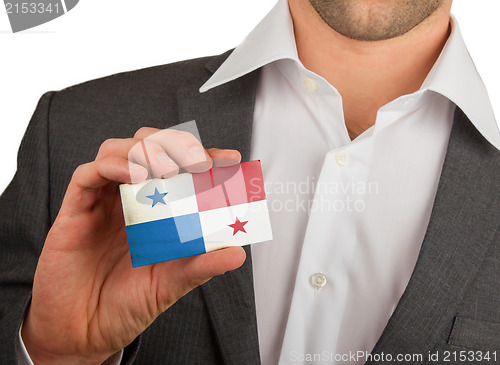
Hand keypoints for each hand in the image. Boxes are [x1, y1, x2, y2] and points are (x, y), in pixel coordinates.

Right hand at [21, 127, 245, 363]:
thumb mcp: (171, 284)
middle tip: (199, 162)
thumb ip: (201, 266)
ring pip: (117, 150)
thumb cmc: (125, 304)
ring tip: (168, 169)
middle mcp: (128, 199)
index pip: (180, 168)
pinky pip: (87, 175)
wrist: (84, 333)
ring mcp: (102, 202)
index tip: (230, 159)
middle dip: (175, 144)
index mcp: (154, 209)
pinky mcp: (74, 211)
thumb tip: (238, 253)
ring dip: (145, 150)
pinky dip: (111, 165)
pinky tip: (133, 174)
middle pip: (147, 146)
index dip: (204, 156)